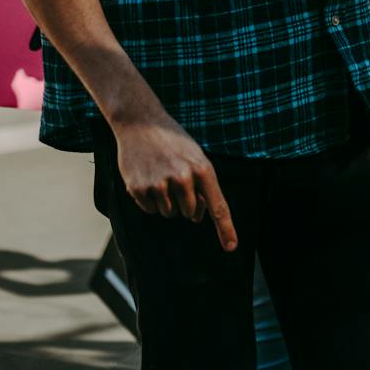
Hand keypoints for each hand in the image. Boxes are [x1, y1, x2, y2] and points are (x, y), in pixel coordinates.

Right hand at [113, 114, 238, 250]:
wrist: (140, 122)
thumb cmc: (172, 141)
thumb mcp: (194, 156)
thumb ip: (201, 185)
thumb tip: (196, 216)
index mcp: (202, 169)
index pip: (218, 206)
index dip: (225, 228)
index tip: (231, 247)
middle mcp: (183, 178)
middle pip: (189, 213)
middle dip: (184, 202)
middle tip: (175, 178)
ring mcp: (160, 184)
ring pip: (168, 213)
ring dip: (165, 201)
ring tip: (159, 174)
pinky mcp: (139, 188)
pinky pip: (150, 209)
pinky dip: (149, 199)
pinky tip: (146, 177)